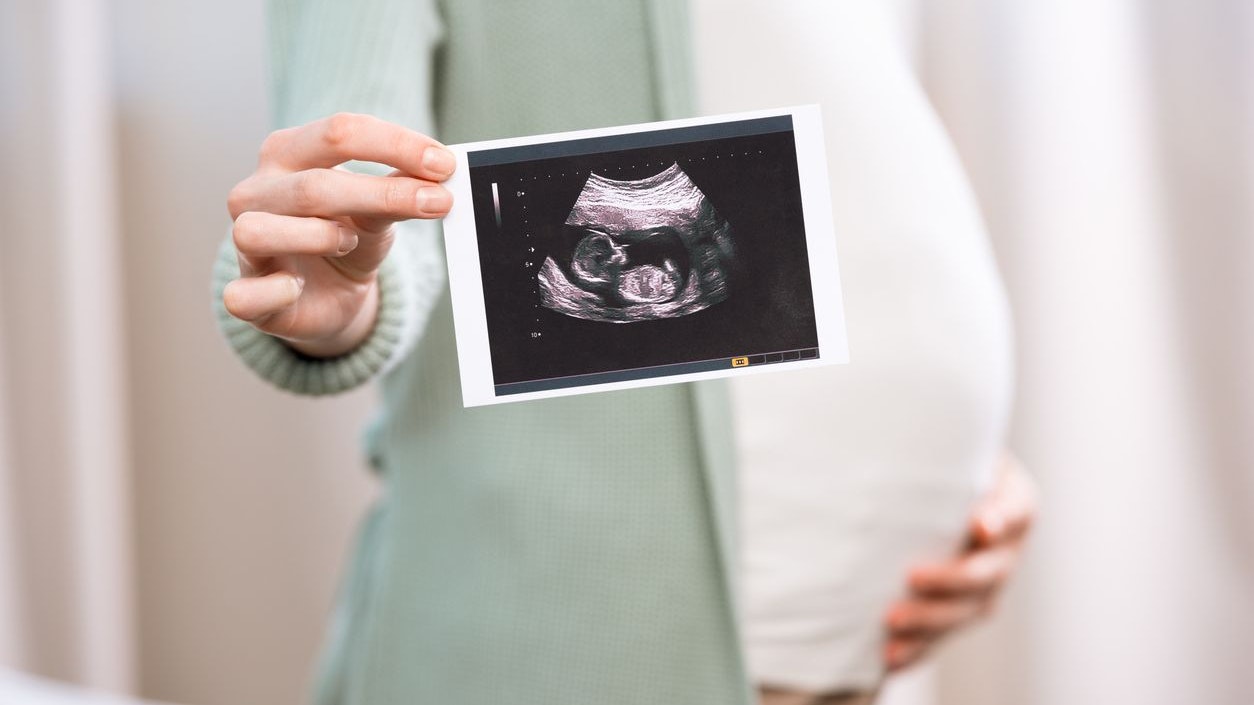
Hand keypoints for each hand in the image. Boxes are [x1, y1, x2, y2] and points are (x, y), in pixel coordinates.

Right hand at [223, 112, 454, 356]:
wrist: (327, 296)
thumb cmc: (347, 239)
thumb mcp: (378, 209)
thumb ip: (401, 186)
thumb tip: (438, 170)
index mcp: (288, 153)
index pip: (339, 132)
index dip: (396, 145)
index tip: (444, 164)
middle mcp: (256, 191)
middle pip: (314, 185)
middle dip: (384, 194)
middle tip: (438, 202)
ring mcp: (243, 241)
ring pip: (259, 231)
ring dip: (318, 237)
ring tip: (349, 242)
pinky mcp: (246, 294)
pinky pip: (243, 295)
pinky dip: (276, 292)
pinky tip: (298, 288)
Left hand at [882, 451, 1037, 670]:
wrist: (931, 485)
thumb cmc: (937, 457)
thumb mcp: (949, 445)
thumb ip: (945, 450)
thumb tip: (925, 449)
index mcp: (1014, 501)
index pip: (1016, 511)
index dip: (999, 519)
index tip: (978, 524)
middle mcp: (1007, 548)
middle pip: (989, 571)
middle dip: (952, 579)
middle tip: (912, 577)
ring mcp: (988, 584)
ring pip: (967, 610)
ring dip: (931, 622)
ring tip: (891, 622)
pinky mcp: (960, 609)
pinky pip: (944, 635)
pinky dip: (918, 648)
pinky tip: (889, 657)